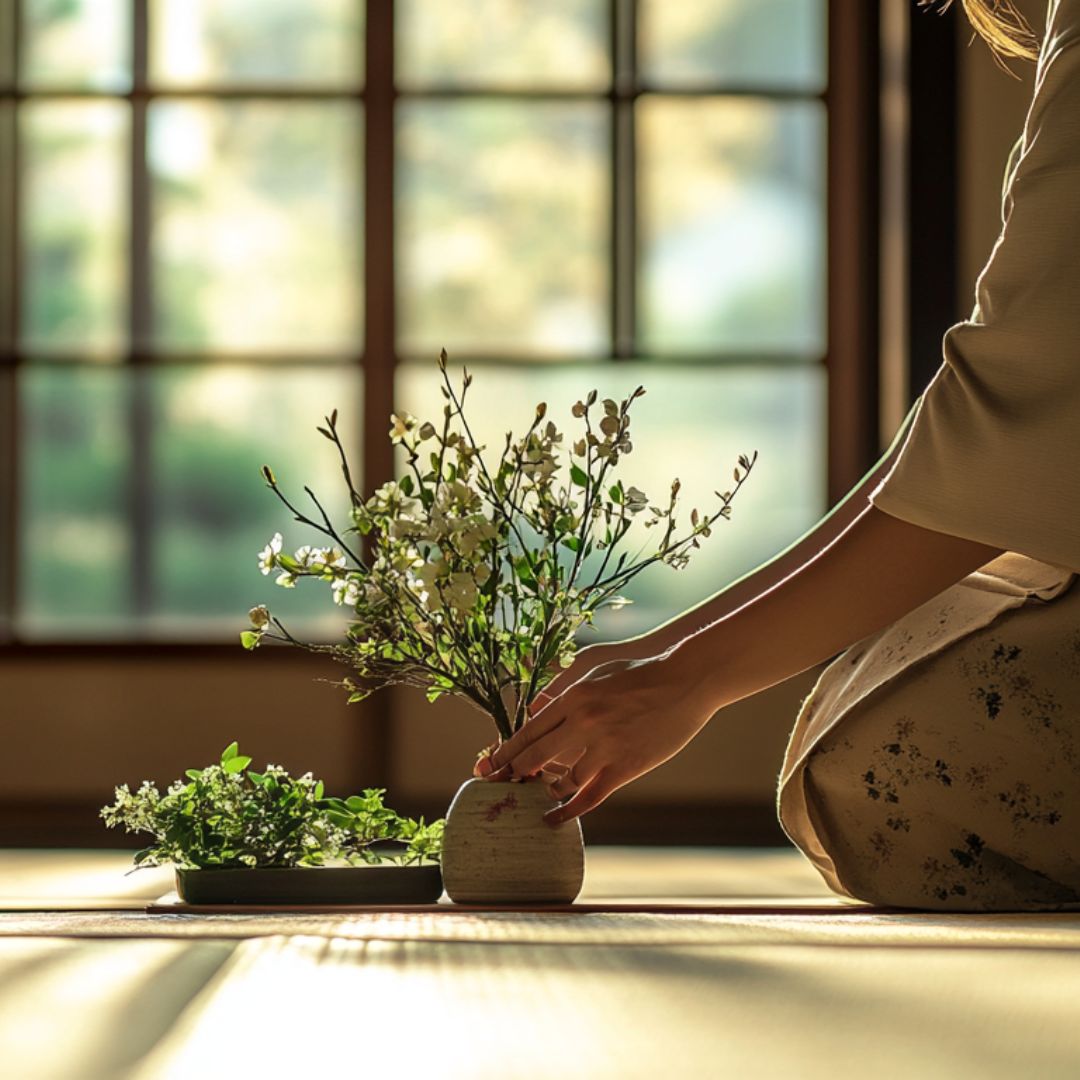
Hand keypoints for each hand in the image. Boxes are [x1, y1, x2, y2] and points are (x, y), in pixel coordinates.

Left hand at [475, 647, 717, 824]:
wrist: (685, 680)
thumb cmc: (639, 669)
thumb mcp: (594, 667)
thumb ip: (561, 686)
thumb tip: (534, 707)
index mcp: (574, 697)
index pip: (529, 731)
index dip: (505, 751)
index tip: (487, 765)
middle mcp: (584, 722)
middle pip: (536, 757)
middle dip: (512, 772)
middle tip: (495, 784)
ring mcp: (606, 747)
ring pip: (563, 780)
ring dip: (547, 788)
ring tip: (540, 791)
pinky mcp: (626, 766)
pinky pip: (591, 796)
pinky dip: (569, 810)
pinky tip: (553, 817)